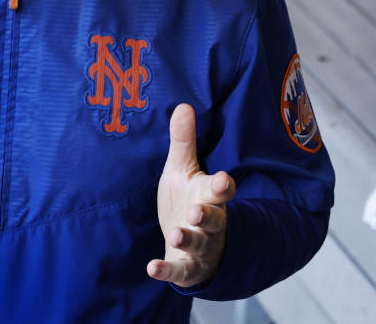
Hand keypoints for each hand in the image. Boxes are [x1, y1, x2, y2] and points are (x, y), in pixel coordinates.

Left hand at [147, 103, 235, 287]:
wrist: (190, 241)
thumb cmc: (188, 199)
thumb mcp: (183, 170)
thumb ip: (184, 142)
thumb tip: (183, 105)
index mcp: (209, 196)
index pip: (221, 190)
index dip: (223, 186)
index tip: (224, 180)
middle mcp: (209, 222)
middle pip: (214, 219)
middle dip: (207, 216)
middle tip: (197, 211)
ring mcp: (200, 247)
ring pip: (199, 244)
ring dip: (189, 239)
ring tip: (177, 234)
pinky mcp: (187, 267)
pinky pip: (179, 271)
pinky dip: (167, 271)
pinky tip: (152, 268)